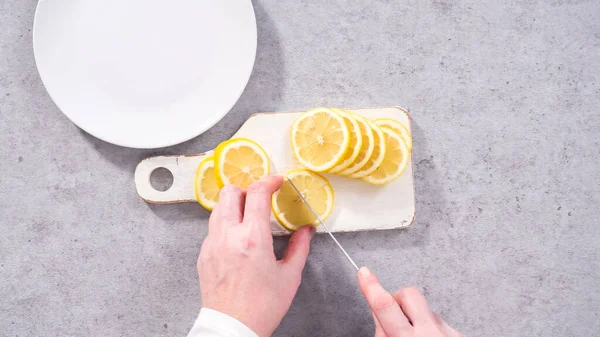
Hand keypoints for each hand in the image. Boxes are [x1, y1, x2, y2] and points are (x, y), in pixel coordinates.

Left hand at [197, 175, 313, 336]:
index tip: (276, 181)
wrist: (232, 328)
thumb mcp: (289, 276)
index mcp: (252, 238)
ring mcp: (212, 244)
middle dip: (246, 189)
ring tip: (248, 217)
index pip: (257, 193)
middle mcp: (228, 236)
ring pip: (217, 208)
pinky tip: (237, 239)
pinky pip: (212, 228)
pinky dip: (225, 225)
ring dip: (233, 205)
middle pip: (229, 192)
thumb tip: (306, 231)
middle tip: (260, 199)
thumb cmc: (262, 307)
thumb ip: (299, 248)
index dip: (268, 181)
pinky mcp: (204, 255)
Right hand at [357, 267, 463, 336]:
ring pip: (425, 309)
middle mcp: (431, 333)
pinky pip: (439, 321)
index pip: (385, 306)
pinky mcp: (459, 334)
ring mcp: (448, 332)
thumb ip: (383, 334)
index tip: (364, 273)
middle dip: (397, 299)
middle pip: (408, 294)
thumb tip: (379, 314)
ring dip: (416, 319)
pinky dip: (431, 329)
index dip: (371, 287)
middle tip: (394, 318)